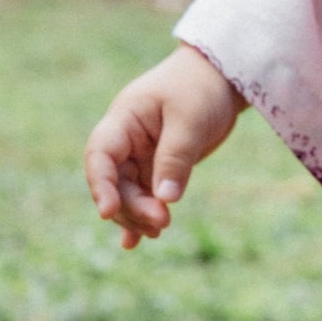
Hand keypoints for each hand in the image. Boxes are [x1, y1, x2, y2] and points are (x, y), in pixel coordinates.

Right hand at [84, 45, 245, 249]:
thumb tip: (165, 199)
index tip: (108, 212)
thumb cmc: (201, 89)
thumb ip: (175, 158)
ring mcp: (140, 155)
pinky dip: (141, 216)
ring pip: (129, 193)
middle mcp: (125, 140)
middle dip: (132, 206)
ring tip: (160, 230)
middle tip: (161, 223)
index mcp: (123, 120)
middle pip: (116, 182)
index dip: (100, 185)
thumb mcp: (190, 121)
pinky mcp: (157, 166)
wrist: (220, 78)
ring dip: (139, 214)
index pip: (100, 155)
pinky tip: (137, 242)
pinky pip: (144, 194)